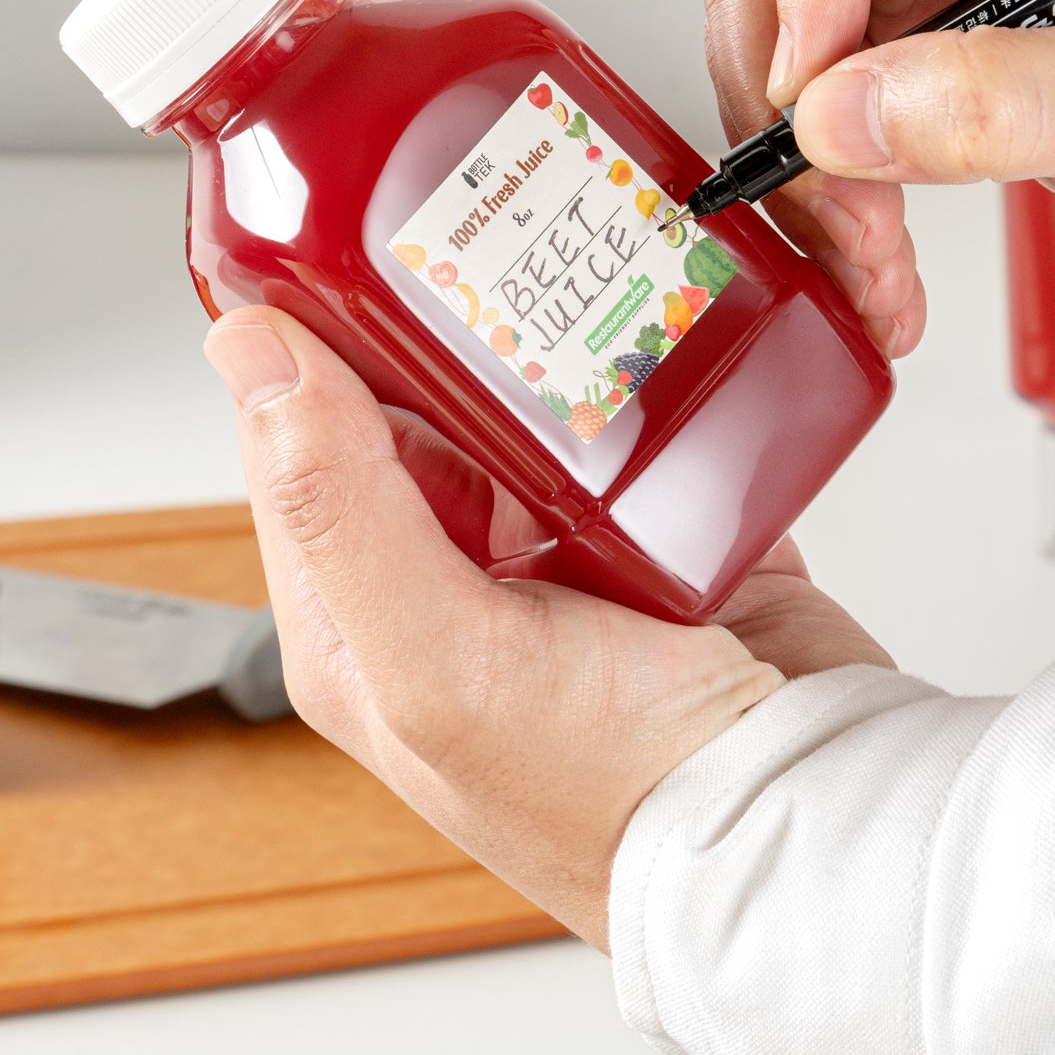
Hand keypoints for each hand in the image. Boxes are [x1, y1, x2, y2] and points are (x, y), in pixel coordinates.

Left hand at [204, 306, 892, 948]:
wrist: (804, 821)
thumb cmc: (612, 795)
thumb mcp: (437, 655)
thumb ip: (340, 507)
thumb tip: (250, 358)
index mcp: (360, 614)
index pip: (297, 438)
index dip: (307, 335)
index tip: (338, 238)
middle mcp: (453, 576)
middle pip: (417, 401)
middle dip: (436, 319)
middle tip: (466, 233)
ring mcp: (560, 549)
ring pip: (526, 397)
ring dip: (543, 338)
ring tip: (558, 261)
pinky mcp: (659, 527)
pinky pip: (634, 418)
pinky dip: (641, 372)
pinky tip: (647, 330)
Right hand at [703, 0, 1054, 337]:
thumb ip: (1003, 103)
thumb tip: (839, 117)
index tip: (821, 82)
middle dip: (791, 88)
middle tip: (844, 205)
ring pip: (777, 16)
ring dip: (806, 149)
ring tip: (870, 252)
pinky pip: (820, 70)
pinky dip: (832, 164)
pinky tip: (877, 239)